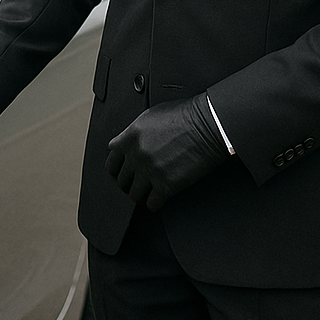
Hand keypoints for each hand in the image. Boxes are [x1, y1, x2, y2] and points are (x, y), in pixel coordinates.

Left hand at [105, 94, 228, 211]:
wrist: (207, 125)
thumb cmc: (184, 116)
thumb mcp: (151, 116)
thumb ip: (133, 133)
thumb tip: (124, 144)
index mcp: (130, 137)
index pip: (112, 162)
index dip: (117, 169)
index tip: (122, 172)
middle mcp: (137, 155)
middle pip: (121, 181)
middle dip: (129, 182)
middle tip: (137, 182)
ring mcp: (150, 171)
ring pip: (134, 195)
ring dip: (141, 194)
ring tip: (149, 191)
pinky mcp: (166, 185)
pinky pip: (152, 204)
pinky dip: (155, 203)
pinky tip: (160, 197)